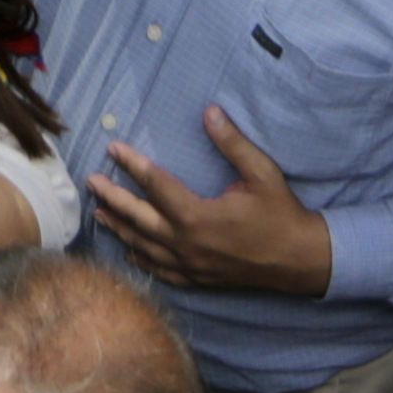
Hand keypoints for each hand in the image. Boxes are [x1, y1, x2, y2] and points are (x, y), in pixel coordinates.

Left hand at [85, 105, 334, 294]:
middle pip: (139, 219)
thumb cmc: (281, 215)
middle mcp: (187, 244)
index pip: (156, 185)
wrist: (301, 261)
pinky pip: (160, 272)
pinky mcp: (198, 280)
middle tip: (91, 182)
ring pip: (144, 248)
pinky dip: (141, 260)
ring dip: (120, 229)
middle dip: (113, 198)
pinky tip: (130, 252)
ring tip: (99, 214)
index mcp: (199, 216)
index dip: (132, 164)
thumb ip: (232, 143)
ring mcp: (190, 267)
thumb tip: (209, 112)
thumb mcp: (262, 173)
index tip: (113, 148)